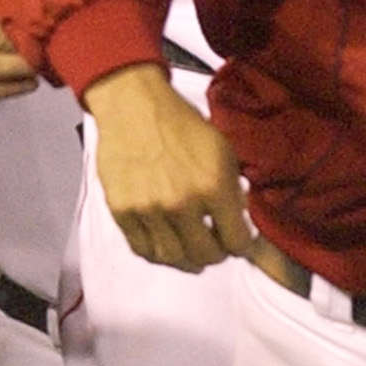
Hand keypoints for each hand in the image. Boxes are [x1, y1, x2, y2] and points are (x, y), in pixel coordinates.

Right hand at [84, 63, 252, 272]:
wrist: (134, 106)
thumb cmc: (181, 124)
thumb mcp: (222, 149)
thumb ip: (233, 189)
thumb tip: (241, 222)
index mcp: (213, 185)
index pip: (237, 242)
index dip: (242, 244)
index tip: (238, 239)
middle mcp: (182, 203)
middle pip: (206, 256)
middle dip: (216, 253)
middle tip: (214, 243)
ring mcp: (150, 210)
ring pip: (174, 259)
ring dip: (187, 258)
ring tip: (190, 247)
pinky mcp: (123, 212)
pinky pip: (144, 250)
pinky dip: (158, 253)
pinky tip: (166, 242)